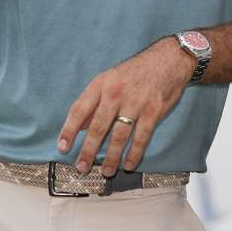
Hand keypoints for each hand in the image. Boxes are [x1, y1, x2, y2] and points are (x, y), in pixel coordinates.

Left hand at [57, 37, 194, 175]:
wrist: (169, 59)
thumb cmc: (136, 71)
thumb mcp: (110, 78)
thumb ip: (94, 102)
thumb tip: (78, 127)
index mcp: (101, 84)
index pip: (79, 110)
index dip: (69, 130)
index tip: (63, 147)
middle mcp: (116, 93)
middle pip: (98, 127)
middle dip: (88, 150)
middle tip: (82, 166)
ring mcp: (136, 102)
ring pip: (119, 136)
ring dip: (111, 157)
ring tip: (106, 171)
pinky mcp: (153, 110)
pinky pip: (141, 137)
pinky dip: (134, 153)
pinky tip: (129, 163)